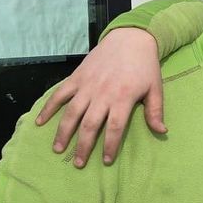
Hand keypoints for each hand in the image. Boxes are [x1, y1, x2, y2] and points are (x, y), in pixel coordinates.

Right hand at [35, 28, 164, 166]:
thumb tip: (162, 132)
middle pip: (89, 125)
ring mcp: (86, 85)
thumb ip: (155, 111)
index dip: (109, 145)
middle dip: (83, 146)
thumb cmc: (145, 66)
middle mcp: (102, 94)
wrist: (129, 39)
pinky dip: (48, 108)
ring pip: (71, 113)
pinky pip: (59, 95)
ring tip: (58, 149)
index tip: (105, 161)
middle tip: (78, 163)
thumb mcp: (155, 88)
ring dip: (63, 132)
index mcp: (122, 98)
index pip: (114, 127)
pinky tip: (40, 122)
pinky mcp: (76, 77)